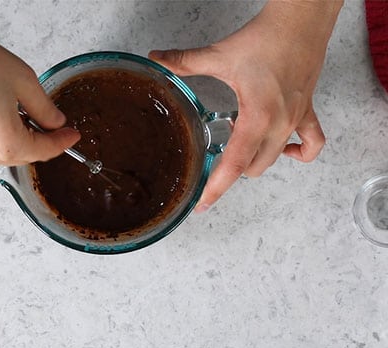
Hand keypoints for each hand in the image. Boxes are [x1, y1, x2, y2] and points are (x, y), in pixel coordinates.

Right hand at [0, 1, 78, 164]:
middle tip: (44, 121)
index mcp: (4, 142)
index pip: (42, 152)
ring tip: (6, 108)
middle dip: (33, 141)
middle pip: (17, 155)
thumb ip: (45, 109)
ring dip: (6, 137)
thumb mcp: (24, 81)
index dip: (60, 143)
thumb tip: (54, 122)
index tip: (70, 136)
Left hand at [149, 0, 340, 210]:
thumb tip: (157, 60)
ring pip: (276, 159)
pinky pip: (312, 143)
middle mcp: (280, 123)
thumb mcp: (219, 55)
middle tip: (210, 165)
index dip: (216, 188)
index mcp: (258, 115)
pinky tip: (282, 149)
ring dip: (255, 161)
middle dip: (231, 172)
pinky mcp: (307, 110)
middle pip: (254, 168)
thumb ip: (185, 62)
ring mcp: (296, 119)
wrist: (302, 19)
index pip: (235, 164)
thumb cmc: (267, 37)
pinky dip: (298, 153)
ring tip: (236, 146)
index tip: (202, 205)